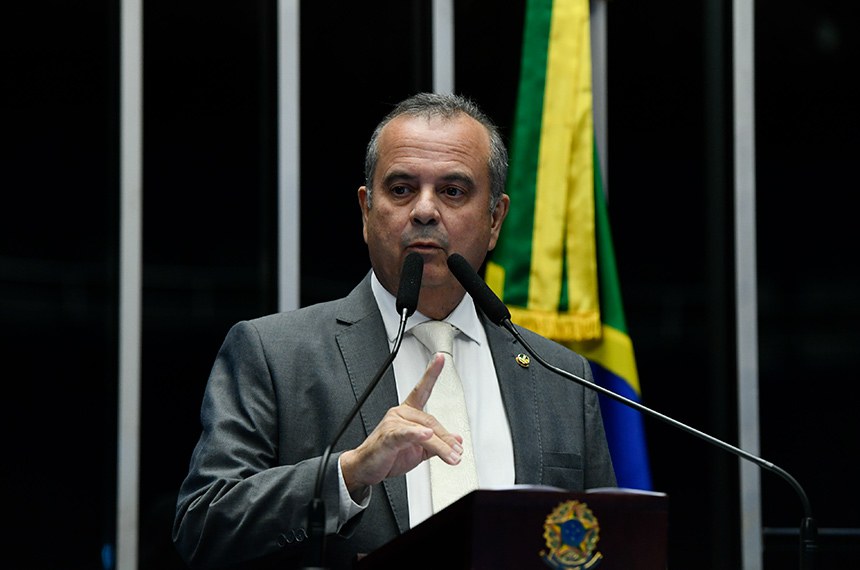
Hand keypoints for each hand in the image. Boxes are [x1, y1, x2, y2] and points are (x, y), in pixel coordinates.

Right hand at [339, 353, 464, 497]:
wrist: (365, 467)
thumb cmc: (389, 455)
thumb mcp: (419, 450)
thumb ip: (438, 443)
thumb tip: (457, 439)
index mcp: (408, 412)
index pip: (422, 389)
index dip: (432, 373)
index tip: (441, 358)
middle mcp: (400, 413)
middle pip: (431, 421)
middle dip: (446, 439)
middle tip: (457, 452)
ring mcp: (393, 424)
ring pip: (424, 430)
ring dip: (441, 446)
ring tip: (452, 456)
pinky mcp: (388, 437)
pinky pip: (405, 434)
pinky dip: (416, 435)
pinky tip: (426, 435)